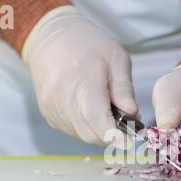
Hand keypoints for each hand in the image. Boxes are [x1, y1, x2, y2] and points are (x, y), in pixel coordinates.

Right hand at [22, 6, 137, 147]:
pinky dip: (87, 128)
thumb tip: (133, 115)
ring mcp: (52, 108)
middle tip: (126, 130)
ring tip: (109, 114)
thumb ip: (124, 89)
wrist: (50, 37)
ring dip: (99, 133)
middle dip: (111, 137)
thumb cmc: (88, 44)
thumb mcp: (116, 58)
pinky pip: (71, 130)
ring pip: (81, 135)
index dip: (114, 135)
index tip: (130, 142)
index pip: (96, 119)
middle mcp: (62, 98)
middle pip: (90, 133)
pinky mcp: (48, 113)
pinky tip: (93, 112)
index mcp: (82, 81)